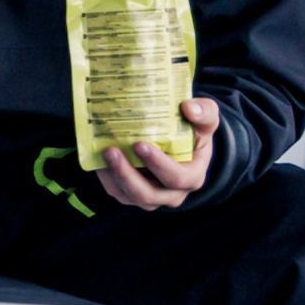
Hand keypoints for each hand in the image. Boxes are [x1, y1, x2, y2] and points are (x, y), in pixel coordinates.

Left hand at [92, 96, 220, 209]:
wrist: (179, 140)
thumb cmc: (194, 130)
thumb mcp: (207, 118)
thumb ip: (204, 111)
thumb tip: (189, 108)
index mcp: (192, 177)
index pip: (177, 178)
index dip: (158, 165)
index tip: (140, 145)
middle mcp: (172, 193)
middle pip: (148, 194)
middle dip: (128, 174)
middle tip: (112, 151)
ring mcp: (150, 197)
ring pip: (128, 196)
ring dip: (113, 176)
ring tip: (102, 153)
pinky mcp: (131, 194)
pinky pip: (116, 190)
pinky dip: (105, 176)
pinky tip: (97, 157)